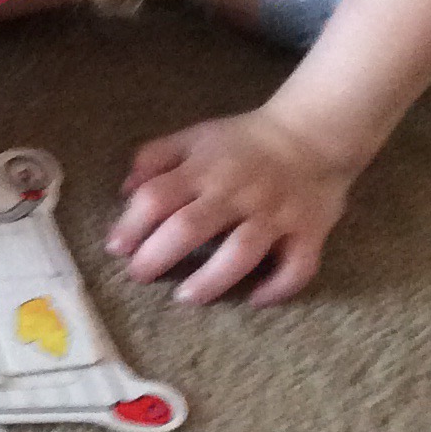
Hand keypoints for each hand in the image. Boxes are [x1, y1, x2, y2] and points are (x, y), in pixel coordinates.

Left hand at [105, 108, 355, 303]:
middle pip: (190, 227)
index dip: (131, 225)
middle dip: (158, 256)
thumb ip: (155, 158)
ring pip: (241, 252)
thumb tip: (125, 191)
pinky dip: (278, 287)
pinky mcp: (309, 231)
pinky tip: (256, 300)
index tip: (116, 248)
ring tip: (186, 297)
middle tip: (141, 276)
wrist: (314, 132)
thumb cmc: (244, 143)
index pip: (157, 197)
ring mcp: (274, 214)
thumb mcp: (195, 137)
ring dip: (211, 280)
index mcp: (204, 169)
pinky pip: (297, 265)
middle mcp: (237, 192)